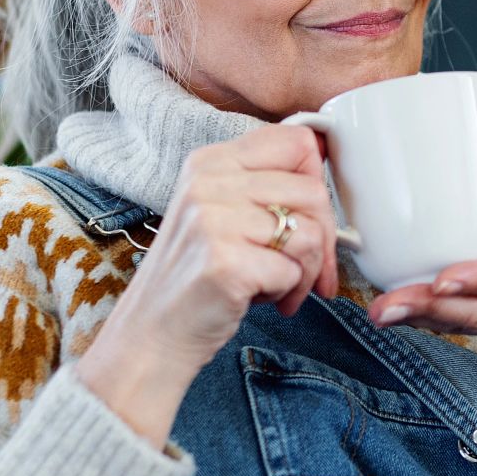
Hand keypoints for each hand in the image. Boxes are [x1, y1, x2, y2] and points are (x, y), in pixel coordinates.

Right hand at [76, 123, 342, 443]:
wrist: (151, 333)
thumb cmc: (197, 277)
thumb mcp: (220, 213)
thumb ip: (263, 187)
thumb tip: (324, 168)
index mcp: (210, 162)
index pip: (296, 142)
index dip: (317, 182)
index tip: (312, 214)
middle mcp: (208, 183)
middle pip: (312, 192)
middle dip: (324, 239)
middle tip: (308, 268)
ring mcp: (213, 222)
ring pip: (310, 234)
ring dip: (307, 272)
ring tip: (279, 287)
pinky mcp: (225, 263)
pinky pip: (294, 271)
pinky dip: (288, 292)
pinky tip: (261, 299)